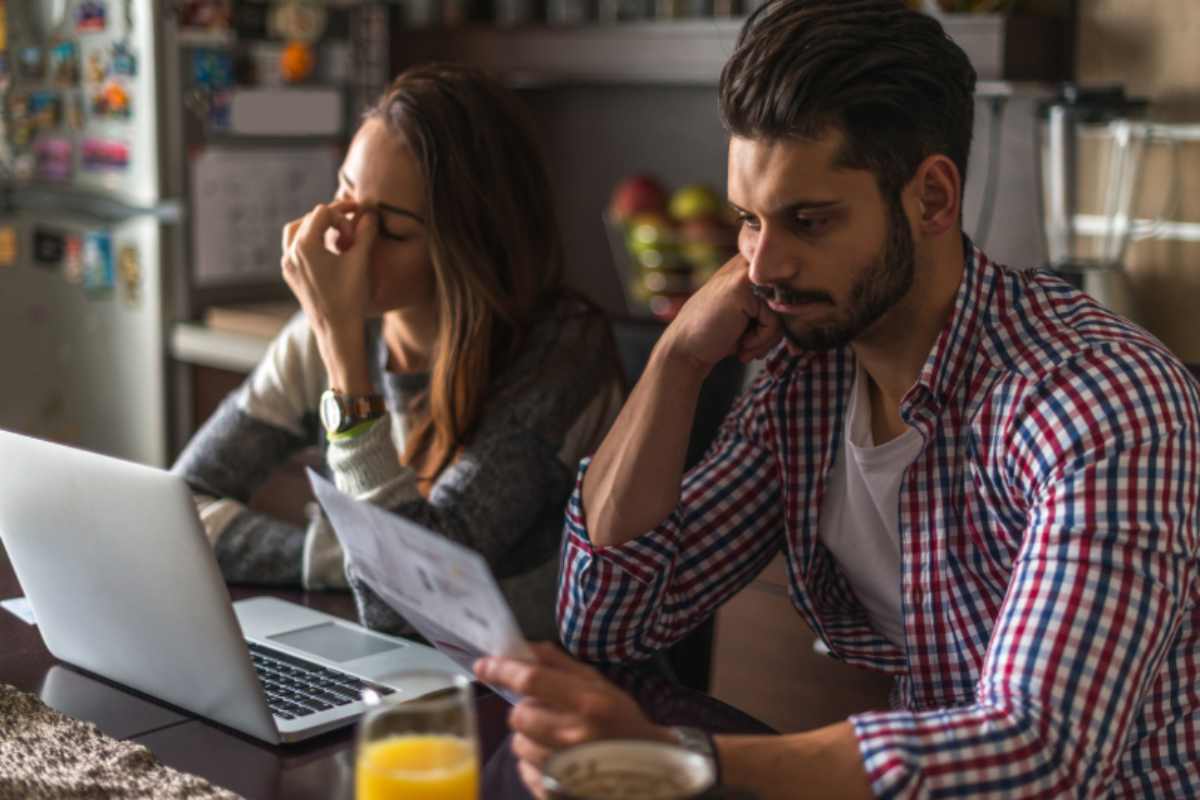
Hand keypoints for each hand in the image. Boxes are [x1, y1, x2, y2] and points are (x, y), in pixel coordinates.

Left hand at [280, 199, 376, 336]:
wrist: (336, 330)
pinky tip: (327, 251)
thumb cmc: (350, 297)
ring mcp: (287, 265)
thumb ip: (365, 233)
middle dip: (331, 219)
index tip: (357, 231)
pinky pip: (293, 247)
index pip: (323, 212)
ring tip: (337, 235)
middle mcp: (290, 253)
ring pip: (296, 230)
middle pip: (308, 218)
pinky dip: (309, 242)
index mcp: (305, 246)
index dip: (343, 215)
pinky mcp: (290, 275)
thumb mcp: (361, 261)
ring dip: (317, 227)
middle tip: (352, 231)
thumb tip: (369, 214)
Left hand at [474, 643, 671, 798]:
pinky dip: (533, 761)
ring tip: (554, 738)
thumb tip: (524, 648)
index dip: (502, 670)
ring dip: (529, 737)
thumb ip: (561, 665)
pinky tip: (555, 759)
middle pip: (519, 715)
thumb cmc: (622, 722)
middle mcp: (573, 736)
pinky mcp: (553, 790)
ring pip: (518, 744)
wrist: (645, 771)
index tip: (483, 665)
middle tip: (545, 712)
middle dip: (525, 710)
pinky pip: (524, 770)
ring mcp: (563, 768)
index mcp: (587, 703)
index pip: (531, 681)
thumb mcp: (600, 686)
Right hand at [661, 254, 780, 372]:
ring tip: (745, 347)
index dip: (782, 310)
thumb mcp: (748, 317)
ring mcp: (743, 274)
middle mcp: (746, 266)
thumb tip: (808, 309)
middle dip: (776, 330)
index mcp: (747, 269)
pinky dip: (760, 340)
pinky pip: (773, 320)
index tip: (760, 331)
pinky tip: (740, 345)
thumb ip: (772, 306)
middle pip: (787, 298)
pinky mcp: (741, 287)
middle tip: (753, 348)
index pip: (786, 283)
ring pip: (782, 311)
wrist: (686, 350)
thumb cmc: (718, 336)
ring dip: (767, 339)